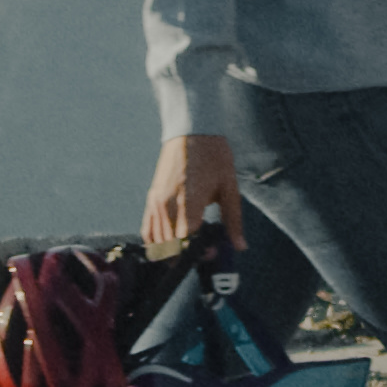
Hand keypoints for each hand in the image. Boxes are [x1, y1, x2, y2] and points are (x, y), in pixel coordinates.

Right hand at [143, 134, 244, 254]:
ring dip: (173, 251)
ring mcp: (156, 203)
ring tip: (191, 244)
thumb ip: (233, 220)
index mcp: (189, 203)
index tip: (211, 251)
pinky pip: (147, 231)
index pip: (184, 243)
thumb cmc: (213, 156)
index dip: (197, 254)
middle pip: (169, 248)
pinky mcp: (151, 199)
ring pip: (156, 243)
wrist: (191, 131)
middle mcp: (167, 206)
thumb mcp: (229, 187)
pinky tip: (172, 241)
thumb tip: (239, 246)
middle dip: (186, 256)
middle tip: (204, 249)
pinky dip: (157, 242)